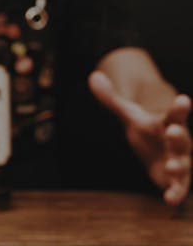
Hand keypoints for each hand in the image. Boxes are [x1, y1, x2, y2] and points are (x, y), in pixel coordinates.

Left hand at [89, 71, 191, 205]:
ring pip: (183, 163)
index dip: (178, 108)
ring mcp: (179, 161)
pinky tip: (169, 199)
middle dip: (179, 135)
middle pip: (181, 138)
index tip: (182, 99)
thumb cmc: (146, 129)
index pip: (174, 114)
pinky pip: (179, 187)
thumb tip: (93, 76)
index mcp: (166, 123)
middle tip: (173, 130)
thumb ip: (111, 97)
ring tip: (171, 166)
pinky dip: (176, 193)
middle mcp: (177, 142)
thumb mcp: (128, 113)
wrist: (156, 148)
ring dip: (179, 165)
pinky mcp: (176, 180)